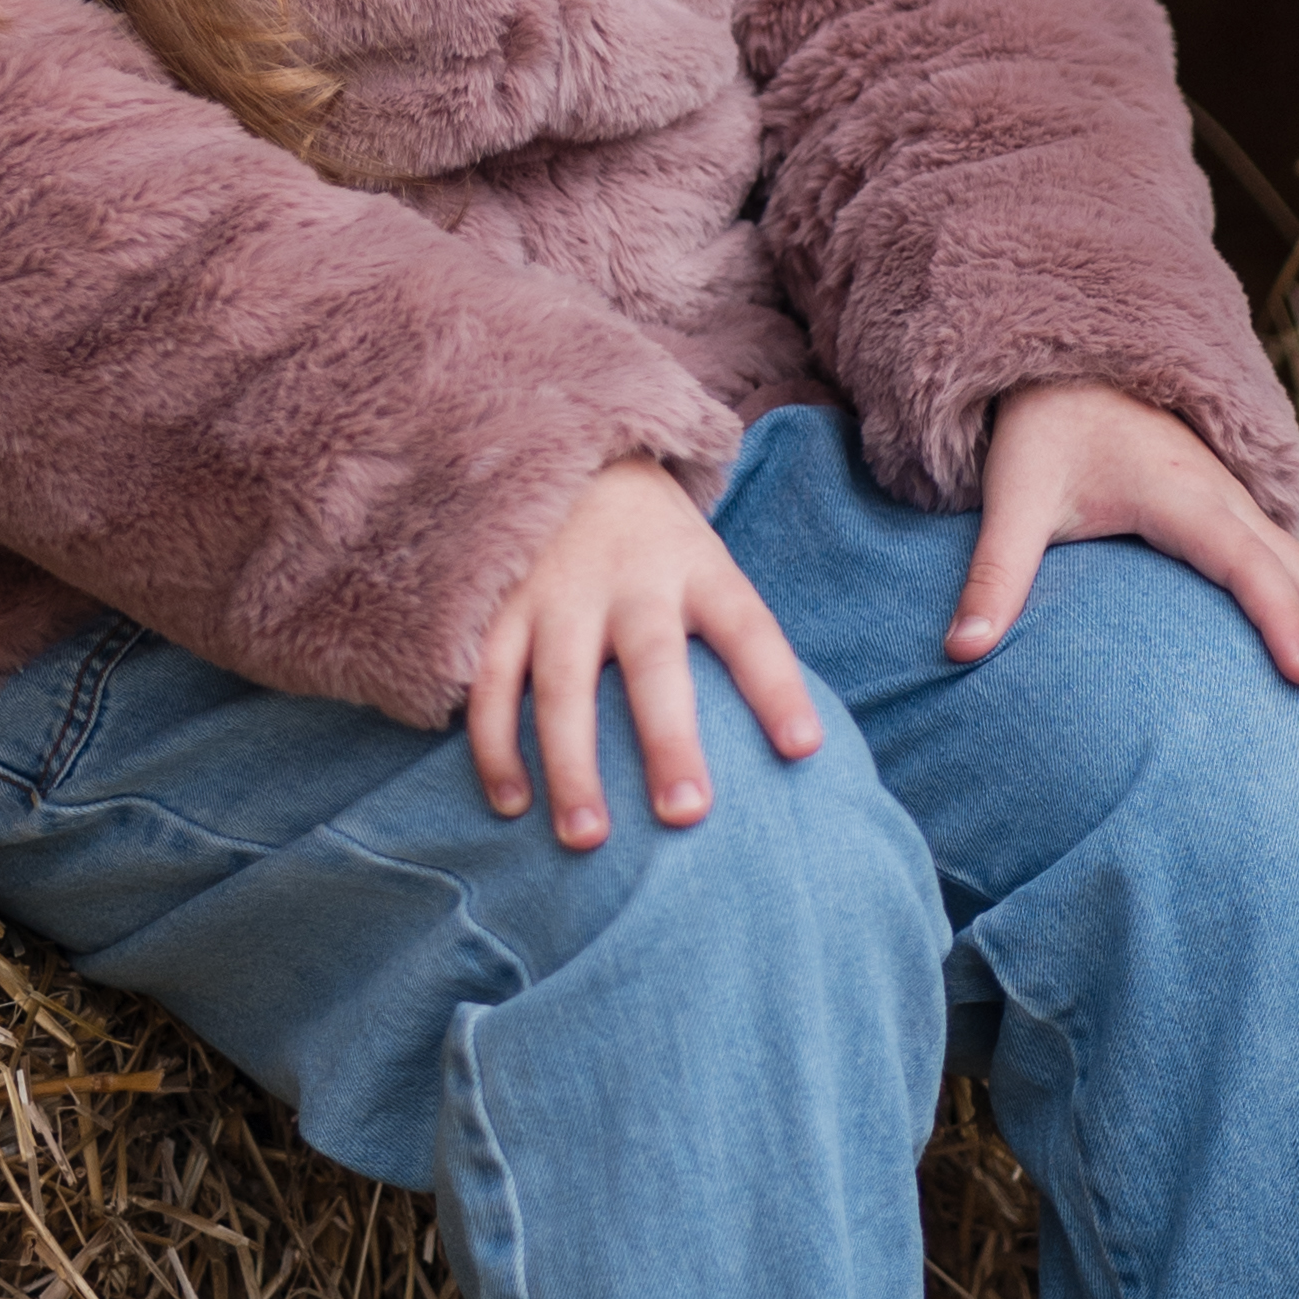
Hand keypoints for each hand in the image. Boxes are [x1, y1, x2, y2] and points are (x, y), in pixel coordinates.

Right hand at [467, 461, 827, 848]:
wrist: (574, 461)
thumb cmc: (661, 549)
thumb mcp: (709, 568)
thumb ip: (733, 643)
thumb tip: (793, 752)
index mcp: (698, 571)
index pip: (748, 628)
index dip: (777, 687)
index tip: (803, 749)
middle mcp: (631, 580)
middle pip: (654, 662)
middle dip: (669, 739)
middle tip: (685, 814)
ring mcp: (561, 591)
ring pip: (564, 684)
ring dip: (571, 763)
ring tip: (587, 837)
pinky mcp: (503, 606)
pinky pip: (495, 682)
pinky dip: (496, 744)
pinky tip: (512, 802)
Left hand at [950, 380, 1298, 719]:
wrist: (1069, 366)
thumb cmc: (1043, 432)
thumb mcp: (1013, 495)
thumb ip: (994, 572)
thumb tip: (958, 652)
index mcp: (1181, 495)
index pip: (1245, 562)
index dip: (1278, 618)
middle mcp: (1227, 500)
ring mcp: (1240, 507)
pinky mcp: (1236, 517)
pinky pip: (1296, 570)